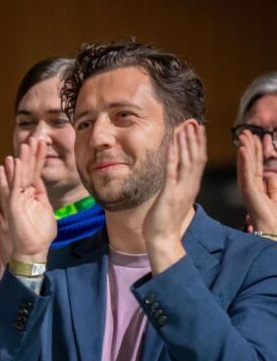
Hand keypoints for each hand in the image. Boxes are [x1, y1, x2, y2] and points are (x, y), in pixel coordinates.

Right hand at [0, 138, 55, 263]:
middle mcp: (23, 194)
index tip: (42, 144)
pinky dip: (16, 173)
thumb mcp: (46, 212)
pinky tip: (16, 161)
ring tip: (25, 144)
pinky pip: (15, 185)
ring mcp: (17, 198)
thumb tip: (40, 187)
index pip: (35, 173)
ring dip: (23, 159)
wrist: (33, 250)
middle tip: (34, 138)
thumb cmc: (40, 235)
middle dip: (31, 154)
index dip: (38, 159)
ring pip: (20, 175)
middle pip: (28, 170)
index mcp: (32, 195)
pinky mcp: (13, 204)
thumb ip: (43, 198)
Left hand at [144, 123, 206, 272]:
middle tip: (194, 121)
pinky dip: (173, 156)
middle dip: (195, 138)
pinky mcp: (169, 194)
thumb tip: (172, 177)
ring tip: (186, 127)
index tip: (196, 129)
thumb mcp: (173, 200)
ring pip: (187, 161)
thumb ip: (175, 187)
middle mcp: (189, 186)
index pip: (198, 161)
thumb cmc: (165, 221)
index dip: (198, 144)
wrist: (163, 239)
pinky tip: (171, 144)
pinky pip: (172, 171)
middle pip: (196, 157)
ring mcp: (181, 189)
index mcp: (191, 187)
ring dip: (186, 142)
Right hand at [237, 129, 276, 234]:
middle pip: (249, 162)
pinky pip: (246, 172)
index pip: (254, 165)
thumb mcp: (276, 195)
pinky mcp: (248, 190)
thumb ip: (272, 185)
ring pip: (246, 164)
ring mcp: (247, 187)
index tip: (255, 137)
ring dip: (245, 149)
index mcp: (256, 186)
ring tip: (243, 136)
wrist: (272, 229)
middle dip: (248, 146)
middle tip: (245, 132)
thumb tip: (270, 175)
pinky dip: (244, 160)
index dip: (255, 151)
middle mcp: (249, 185)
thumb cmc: (274, 216)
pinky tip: (243, 150)